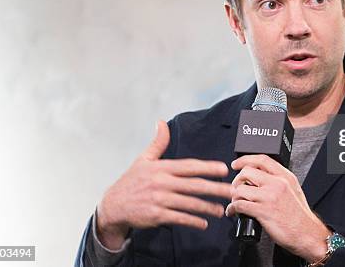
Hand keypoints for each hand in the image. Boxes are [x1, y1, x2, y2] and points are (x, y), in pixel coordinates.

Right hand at [96, 121, 231, 249]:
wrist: (112, 206)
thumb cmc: (131, 181)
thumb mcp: (143, 159)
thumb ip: (157, 143)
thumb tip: (161, 122)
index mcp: (161, 168)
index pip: (189, 166)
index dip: (207, 167)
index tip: (223, 169)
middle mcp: (161, 183)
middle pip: (194, 185)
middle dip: (215, 188)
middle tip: (231, 191)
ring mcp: (159, 200)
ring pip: (189, 204)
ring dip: (207, 207)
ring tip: (221, 210)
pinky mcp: (156, 215)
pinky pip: (179, 218)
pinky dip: (192, 221)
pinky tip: (203, 223)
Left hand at [226, 155, 330, 262]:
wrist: (306, 233)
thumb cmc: (299, 215)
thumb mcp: (293, 190)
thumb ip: (279, 180)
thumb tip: (260, 177)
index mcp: (285, 177)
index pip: (262, 160)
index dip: (245, 159)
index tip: (237, 164)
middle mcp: (277, 184)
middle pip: (247, 172)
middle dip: (237, 180)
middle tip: (236, 188)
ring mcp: (269, 197)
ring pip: (240, 189)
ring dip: (234, 197)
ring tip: (236, 203)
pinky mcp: (263, 211)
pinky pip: (239, 205)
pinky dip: (232, 209)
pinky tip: (234, 212)